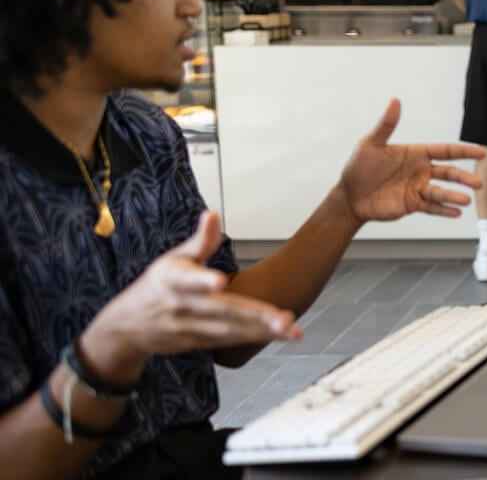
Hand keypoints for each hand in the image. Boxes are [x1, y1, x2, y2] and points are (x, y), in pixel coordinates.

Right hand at [83, 212, 300, 382]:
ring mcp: (189, 328)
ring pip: (229, 331)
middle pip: (220, 311)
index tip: (219, 281)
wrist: (125, 327)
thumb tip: (213, 213)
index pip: (187, 280)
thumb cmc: (157, 285)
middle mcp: (182, 306)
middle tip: (284, 319)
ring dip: (261, 331)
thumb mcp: (172, 259)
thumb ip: (199, 240)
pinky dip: (254, 338)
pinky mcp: (196, 344)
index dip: (202, 280)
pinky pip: (229, 341)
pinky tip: (279, 334)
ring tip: (291, 330)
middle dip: (254, 316)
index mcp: (173, 280)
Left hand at [336, 98, 485, 222]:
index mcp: (416, 154)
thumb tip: (395, 100)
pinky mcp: (412, 205)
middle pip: (449, 173)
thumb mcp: (371, 144)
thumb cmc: (358, 168)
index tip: (481, 152)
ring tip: (466, 200)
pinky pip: (431, 208)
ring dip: (454, 196)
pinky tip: (456, 212)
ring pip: (441, 192)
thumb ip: (386, 124)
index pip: (445, 151)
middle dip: (464, 177)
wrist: (349, 196)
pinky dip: (444, 211)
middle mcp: (421, 171)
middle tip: (478, 182)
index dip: (463, 151)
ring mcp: (418, 189)